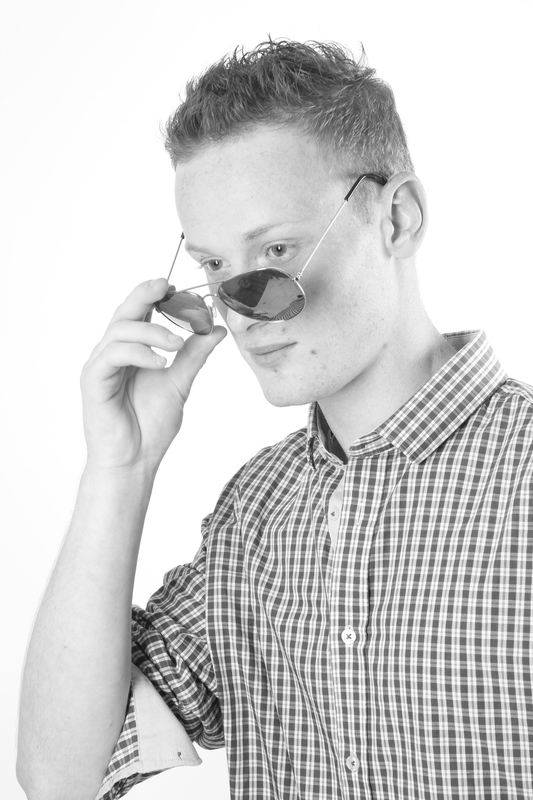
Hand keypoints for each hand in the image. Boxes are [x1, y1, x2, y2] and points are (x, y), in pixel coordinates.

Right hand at [80, 278, 226, 472]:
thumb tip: (216, 329)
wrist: (135, 461)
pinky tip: (160, 362)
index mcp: (131, 351)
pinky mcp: (93, 380)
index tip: (177, 285)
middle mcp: (112, 353)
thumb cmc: (151, 426)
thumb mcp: (179, 383)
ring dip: (151, 331)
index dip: (154, 295)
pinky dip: (139, 353)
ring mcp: (100, 366)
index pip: (139, 313)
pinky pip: (113, 355)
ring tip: (177, 344)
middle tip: (167, 285)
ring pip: (120, 330)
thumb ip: (194, 355)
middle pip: (124, 313)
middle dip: (144, 295)